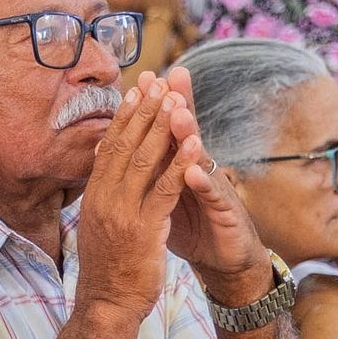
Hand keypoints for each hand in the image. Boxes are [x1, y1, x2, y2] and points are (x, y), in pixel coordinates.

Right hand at [75, 73, 202, 322]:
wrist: (106, 306)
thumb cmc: (108, 269)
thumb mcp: (99, 226)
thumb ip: (104, 196)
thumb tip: (104, 169)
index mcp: (94, 196)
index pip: (108, 146)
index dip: (124, 116)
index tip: (136, 90)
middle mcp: (104, 199)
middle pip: (124, 145)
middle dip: (144, 111)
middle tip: (158, 81)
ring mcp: (122, 213)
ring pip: (143, 161)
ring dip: (163, 128)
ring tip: (177, 101)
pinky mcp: (144, 230)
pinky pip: (165, 190)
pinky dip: (180, 164)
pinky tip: (194, 144)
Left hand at [156, 67, 271, 305]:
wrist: (224, 260)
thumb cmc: (192, 226)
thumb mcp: (162, 196)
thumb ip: (144, 172)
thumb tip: (110, 150)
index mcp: (179, 165)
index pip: (166, 130)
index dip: (155, 106)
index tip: (142, 78)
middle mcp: (199, 169)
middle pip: (186, 133)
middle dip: (176, 104)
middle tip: (166, 78)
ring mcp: (215, 188)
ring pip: (201, 157)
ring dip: (189, 135)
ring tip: (178, 114)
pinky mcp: (227, 211)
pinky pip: (213, 195)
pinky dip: (203, 182)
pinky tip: (193, 169)